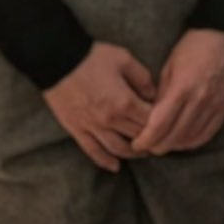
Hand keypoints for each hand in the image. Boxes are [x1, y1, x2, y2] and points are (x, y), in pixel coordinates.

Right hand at [43, 43, 156, 173]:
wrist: (57, 59)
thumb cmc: (91, 56)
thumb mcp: (124, 59)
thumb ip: (142, 78)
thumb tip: (153, 95)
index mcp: (125, 101)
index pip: (151, 121)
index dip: (162, 123)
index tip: (166, 122)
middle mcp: (111, 119)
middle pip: (138, 137)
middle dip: (151, 140)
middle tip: (159, 140)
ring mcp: (93, 127)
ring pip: (118, 149)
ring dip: (133, 154)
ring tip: (142, 153)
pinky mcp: (77, 130)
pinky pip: (93, 151)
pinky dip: (105, 161)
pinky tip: (115, 167)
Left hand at [131, 29, 223, 156]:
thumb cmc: (192, 48)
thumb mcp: (168, 68)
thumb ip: (159, 95)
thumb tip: (148, 119)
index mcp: (182, 88)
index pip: (159, 125)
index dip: (146, 140)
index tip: (136, 144)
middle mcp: (200, 100)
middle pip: (174, 137)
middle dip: (156, 146)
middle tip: (145, 147)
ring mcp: (215, 106)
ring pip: (190, 139)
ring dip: (173, 146)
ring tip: (161, 145)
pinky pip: (207, 134)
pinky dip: (191, 142)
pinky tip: (181, 142)